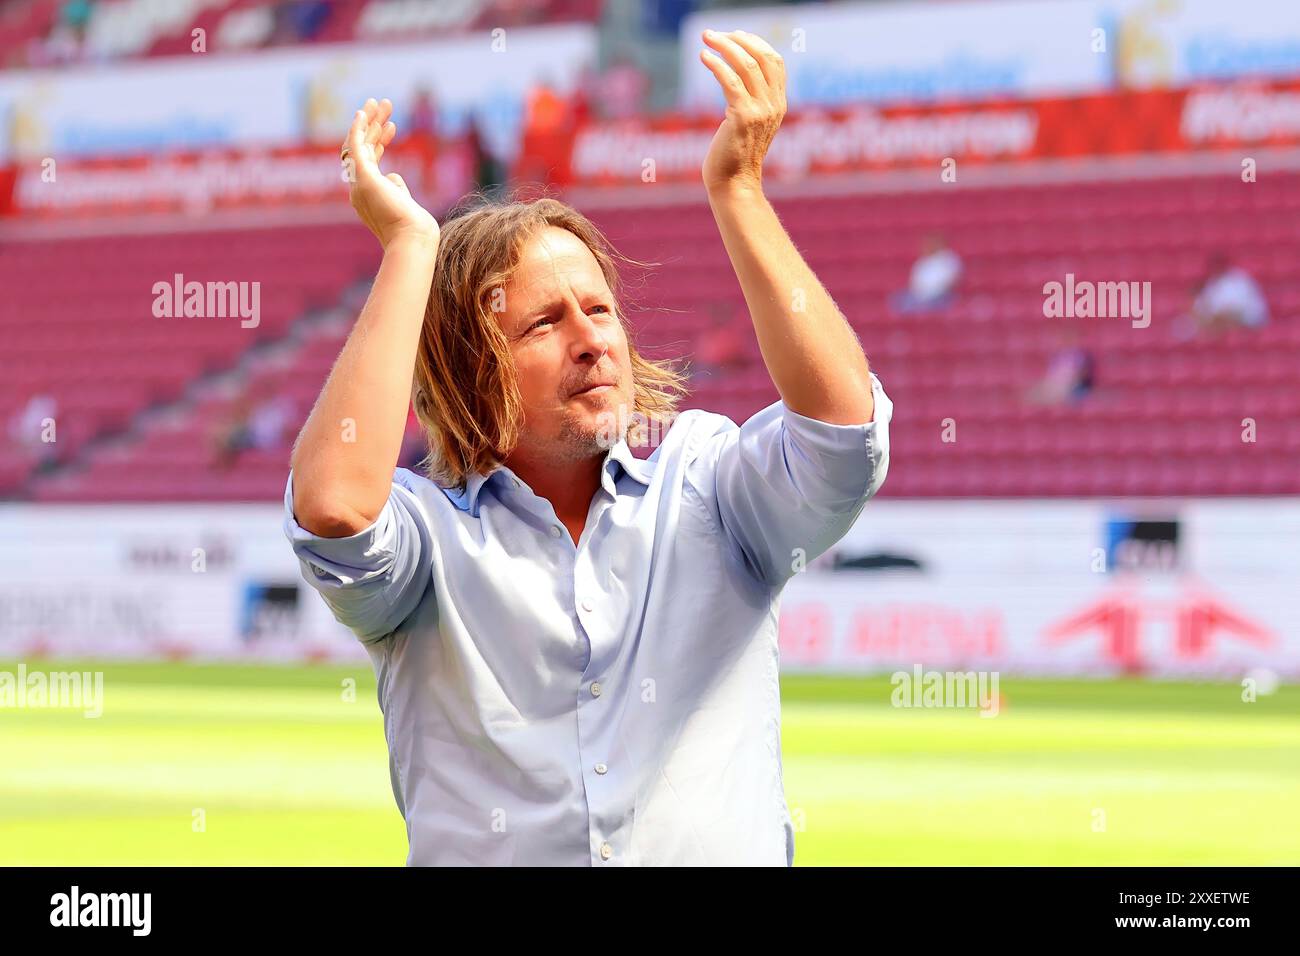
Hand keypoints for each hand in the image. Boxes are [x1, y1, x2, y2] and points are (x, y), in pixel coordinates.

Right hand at [342, 98, 438, 250]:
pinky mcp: (363, 178)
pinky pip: (354, 147)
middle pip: (362, 149)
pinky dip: (357, 129)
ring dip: (369, 121)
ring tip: (381, 102)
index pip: (369, 161)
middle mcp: (358, 188)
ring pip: (358, 144)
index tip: (392, 126)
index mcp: (367, 194)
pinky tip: (363, 112)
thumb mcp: (404, 203)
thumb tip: (393, 177)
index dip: (379, 141)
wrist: (412, 239)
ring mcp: (358, 183)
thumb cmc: (414, 227)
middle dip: (372, 125)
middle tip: (382, 105)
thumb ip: (396, 188)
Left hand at [697, 30, 786, 195]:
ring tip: (705, 39)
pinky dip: (716, 64)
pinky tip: (703, 57)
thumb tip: (736, 78)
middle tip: (713, 33)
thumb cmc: (734, 156)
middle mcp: (774, 105)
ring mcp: (760, 110)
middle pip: (762, 57)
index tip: (734, 35)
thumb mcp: (749, 124)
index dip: (756, 43)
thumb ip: (750, 102)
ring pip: (746, 64)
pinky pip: (730, 80)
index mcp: (779, 104)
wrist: (734, 185)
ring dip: (724, 46)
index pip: (776, 61)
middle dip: (737, 39)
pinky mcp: (742, 116)